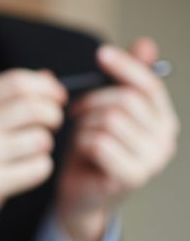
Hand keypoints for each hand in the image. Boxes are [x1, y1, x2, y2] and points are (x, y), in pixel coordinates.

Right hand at [0, 69, 65, 240]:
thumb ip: (5, 98)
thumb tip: (49, 78)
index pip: (17, 82)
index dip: (46, 88)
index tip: (57, 99)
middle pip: (33, 108)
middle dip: (53, 115)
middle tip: (51, 125)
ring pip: (40, 140)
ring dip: (45, 146)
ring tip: (31, 151)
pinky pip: (38, 168)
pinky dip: (40, 169)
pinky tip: (26, 170)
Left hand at [58, 38, 178, 240]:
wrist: (80, 197)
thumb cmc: (91, 153)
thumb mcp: (105, 112)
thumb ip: (123, 82)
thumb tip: (146, 44)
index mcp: (164, 120)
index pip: (149, 85)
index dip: (125, 66)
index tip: (101, 54)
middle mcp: (166, 139)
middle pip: (126, 101)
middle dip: (93, 101)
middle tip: (75, 111)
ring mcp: (152, 161)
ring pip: (110, 120)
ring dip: (84, 125)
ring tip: (80, 136)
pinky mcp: (132, 176)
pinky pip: (100, 142)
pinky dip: (83, 143)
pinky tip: (81, 153)